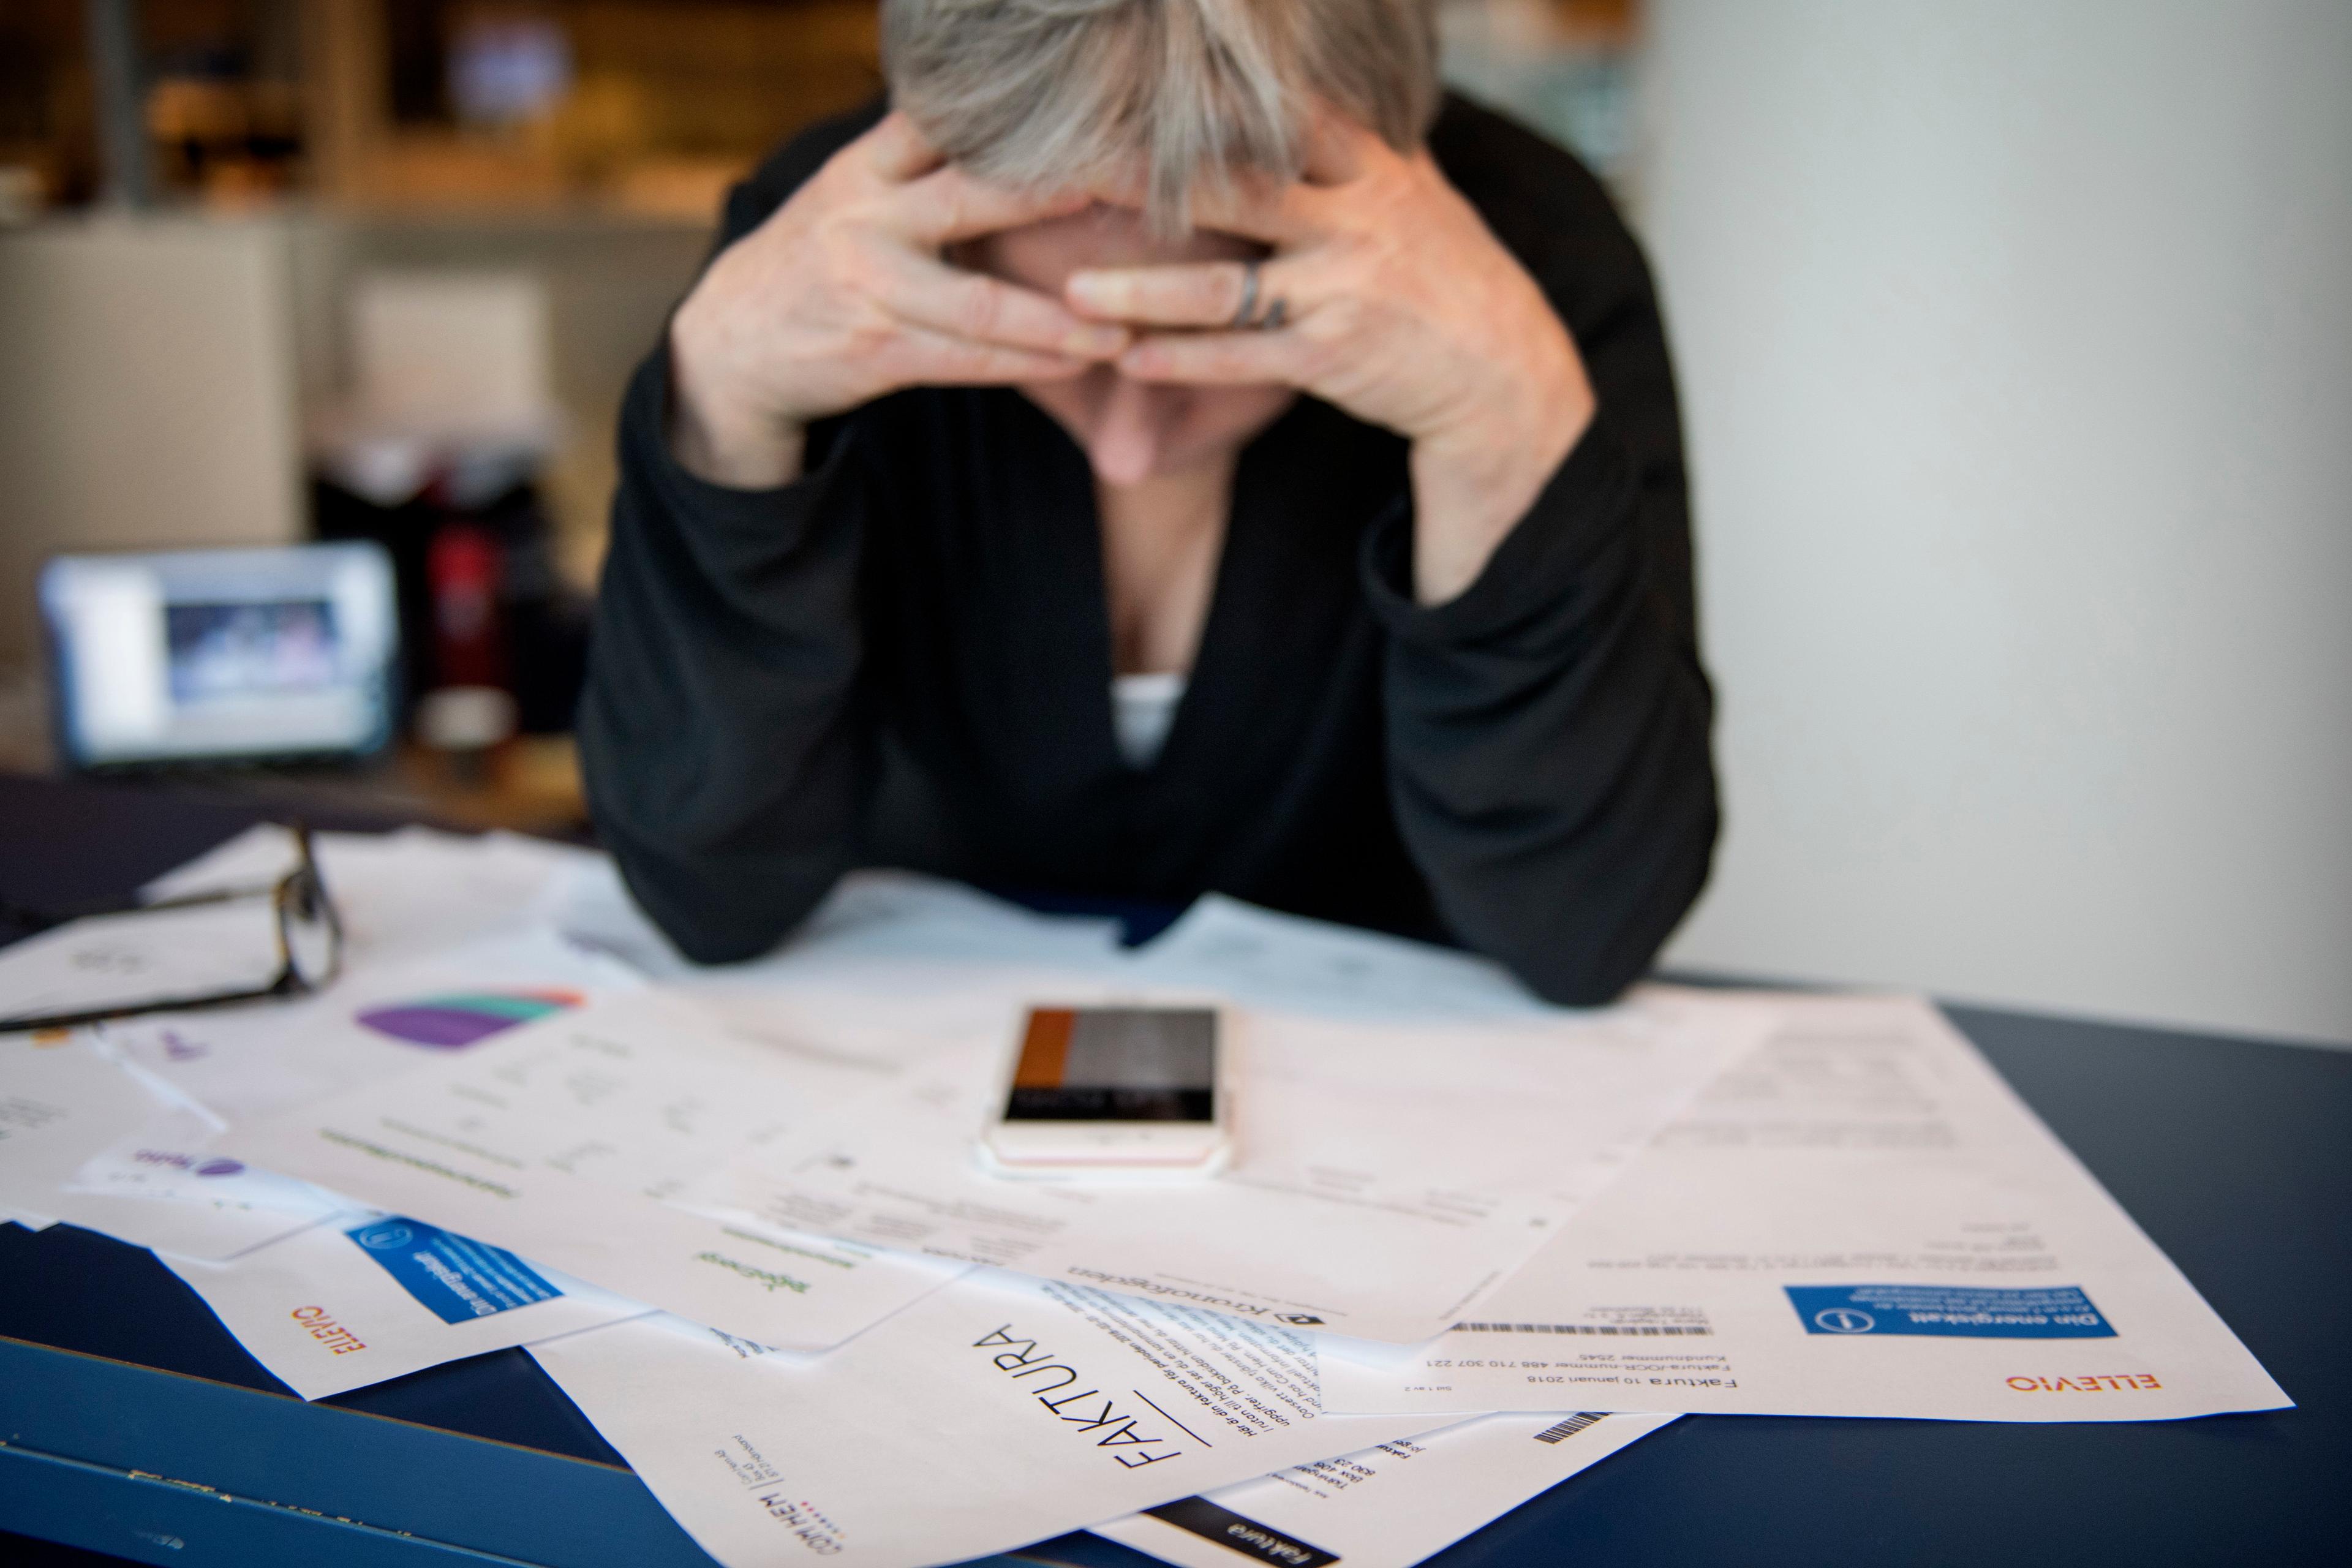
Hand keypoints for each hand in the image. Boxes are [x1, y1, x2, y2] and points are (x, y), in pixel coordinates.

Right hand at [668, 113, 1131, 487]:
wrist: (734, 342)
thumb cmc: (820, 257)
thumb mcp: (851, 189)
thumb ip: (918, 155)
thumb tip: (1004, 109)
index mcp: (865, 167)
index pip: (941, 125)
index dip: (1013, 118)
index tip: (1089, 112)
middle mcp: (865, 219)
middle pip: (972, 200)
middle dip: (1054, 198)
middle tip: (1136, 193)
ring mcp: (870, 288)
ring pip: (981, 303)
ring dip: (1061, 318)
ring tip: (1127, 323)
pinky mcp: (877, 351)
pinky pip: (969, 361)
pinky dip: (1029, 363)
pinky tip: (1082, 359)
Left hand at [1064, 117, 1596, 603]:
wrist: (1502, 367)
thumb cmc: (1439, 270)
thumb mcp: (1409, 187)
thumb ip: (1348, 138)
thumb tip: (1298, 74)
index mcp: (1367, 163)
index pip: (1273, 115)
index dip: (1196, 102)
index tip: (1122, 89)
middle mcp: (1355, 215)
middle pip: (1230, 187)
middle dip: (1141, 182)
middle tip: (1062, 174)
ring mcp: (1344, 287)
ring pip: (1223, 286)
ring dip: (1141, 292)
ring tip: (1072, 295)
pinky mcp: (1335, 355)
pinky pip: (1243, 358)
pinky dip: (1185, 360)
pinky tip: (1129, 359)